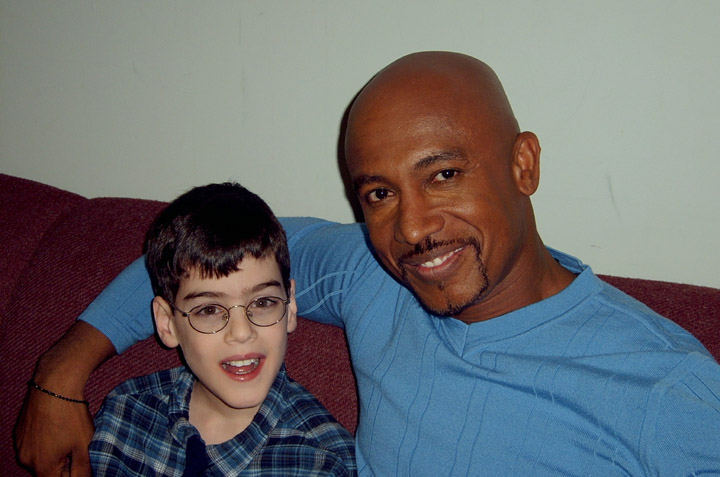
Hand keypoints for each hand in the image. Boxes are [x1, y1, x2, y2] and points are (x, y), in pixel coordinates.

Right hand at [14, 321, 115, 475]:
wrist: (54, 385)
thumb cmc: (70, 415)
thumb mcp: (84, 446)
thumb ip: (83, 470)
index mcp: (42, 467)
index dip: (72, 473)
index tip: (81, 460)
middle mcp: (26, 459)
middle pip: (48, 471)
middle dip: (64, 463)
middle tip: (76, 444)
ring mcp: (20, 445)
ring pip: (41, 457)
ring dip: (55, 451)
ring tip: (67, 432)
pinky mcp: (19, 432)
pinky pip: (34, 443)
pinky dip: (46, 439)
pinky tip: (57, 425)